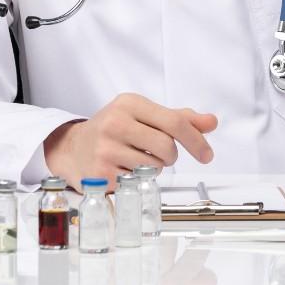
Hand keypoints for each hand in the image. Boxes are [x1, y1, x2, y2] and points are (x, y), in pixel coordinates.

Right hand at [42, 92, 217, 189]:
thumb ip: (178, 118)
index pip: (174, 122)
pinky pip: (138, 181)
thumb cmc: (115, 129)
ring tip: (134, 157)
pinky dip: (137, 178)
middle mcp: (116, 122)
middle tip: (158, 153)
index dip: (196, 140)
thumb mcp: (143, 115)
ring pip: (154, 166)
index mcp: (130, 103)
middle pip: (167, 147)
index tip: (207, 154)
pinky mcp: (101, 173)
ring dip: (153, 167)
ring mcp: (106, 148)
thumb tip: (212, 122)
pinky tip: (123, 167)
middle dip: (170, 155)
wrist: (73, 147)